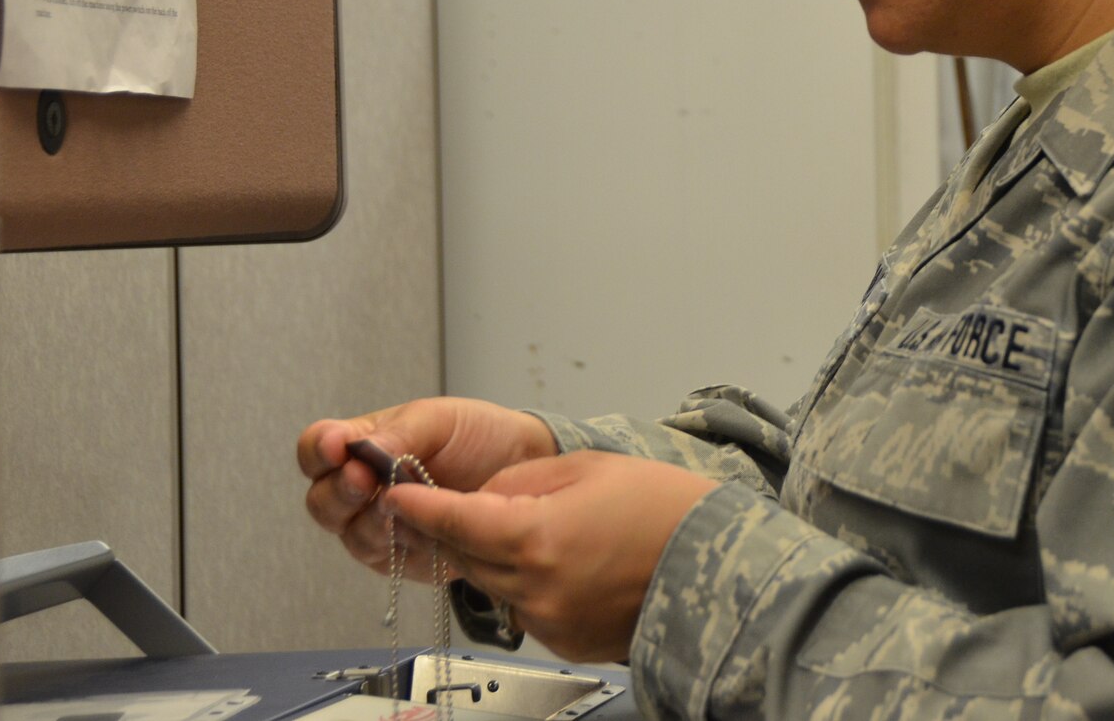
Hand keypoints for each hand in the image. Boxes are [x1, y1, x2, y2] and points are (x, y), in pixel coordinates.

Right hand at [298, 397, 556, 573]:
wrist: (524, 470)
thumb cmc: (478, 437)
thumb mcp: (440, 418)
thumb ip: (398, 432)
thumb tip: (357, 449)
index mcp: (363, 445)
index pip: (317, 448)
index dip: (319, 449)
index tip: (337, 446)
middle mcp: (362, 489)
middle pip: (322, 500)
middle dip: (339, 491)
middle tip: (363, 479)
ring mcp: (379, 525)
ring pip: (349, 534)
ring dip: (370, 519)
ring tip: (397, 502)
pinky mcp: (403, 557)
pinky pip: (386, 557)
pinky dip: (399, 542)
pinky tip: (418, 527)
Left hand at [382, 452, 717, 662]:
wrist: (717, 563)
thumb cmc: (663, 508)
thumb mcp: (588, 469)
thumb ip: (521, 483)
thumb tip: (480, 497)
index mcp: (536, 537)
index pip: (455, 520)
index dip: (421, 506)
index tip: (396, 494)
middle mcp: (534, 587)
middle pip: (468, 556)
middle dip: (460, 529)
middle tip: (463, 505)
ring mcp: (548, 622)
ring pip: (494, 585)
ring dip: (497, 559)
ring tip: (542, 532)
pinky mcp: (564, 643)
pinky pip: (526, 609)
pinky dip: (530, 586)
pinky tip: (568, 565)